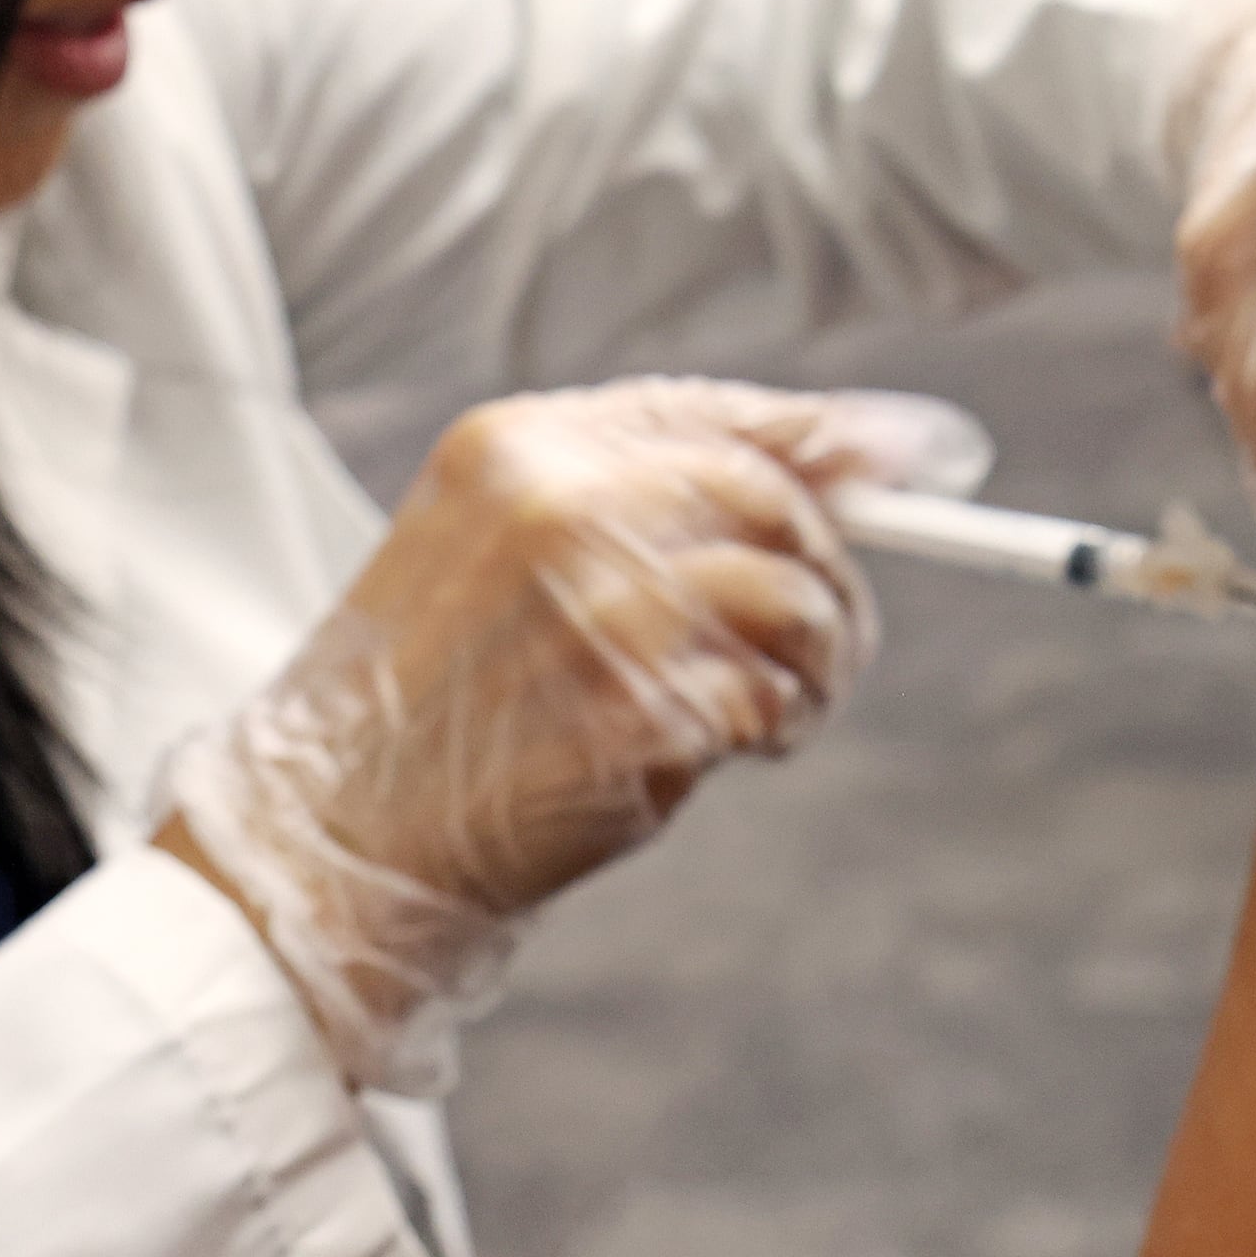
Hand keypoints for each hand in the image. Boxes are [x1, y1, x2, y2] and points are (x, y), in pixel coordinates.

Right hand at [155, 378, 938, 1093]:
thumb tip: (854, 459)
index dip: (838, 436)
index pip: (720, 417)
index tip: (929, 456)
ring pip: (793, 599)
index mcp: (520, 445)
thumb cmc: (428, 702)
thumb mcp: (498, 552)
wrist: (326, 839)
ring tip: (785, 708)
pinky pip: (769, 700)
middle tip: (835, 636)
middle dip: (834, 569)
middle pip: (775, 501)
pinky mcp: (634, 712)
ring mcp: (600, 608)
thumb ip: (640, 496)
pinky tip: (744, 750)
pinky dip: (781, 727)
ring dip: (821, 659)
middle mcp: (561, 507)